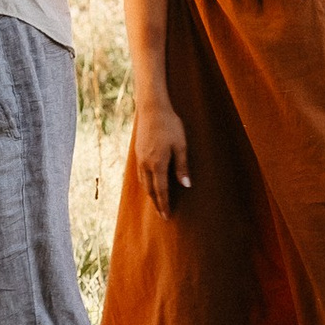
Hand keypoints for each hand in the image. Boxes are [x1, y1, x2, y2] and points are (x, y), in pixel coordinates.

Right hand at [132, 95, 191, 215]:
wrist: (152, 108)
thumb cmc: (170, 125)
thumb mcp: (180, 145)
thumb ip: (182, 166)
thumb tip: (186, 185)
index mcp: (158, 164)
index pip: (161, 190)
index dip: (164, 204)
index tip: (167, 216)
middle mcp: (146, 164)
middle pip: (150, 189)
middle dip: (156, 203)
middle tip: (162, 214)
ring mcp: (140, 158)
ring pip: (143, 182)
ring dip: (150, 194)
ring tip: (156, 202)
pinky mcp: (138, 152)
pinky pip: (140, 173)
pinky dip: (145, 183)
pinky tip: (149, 183)